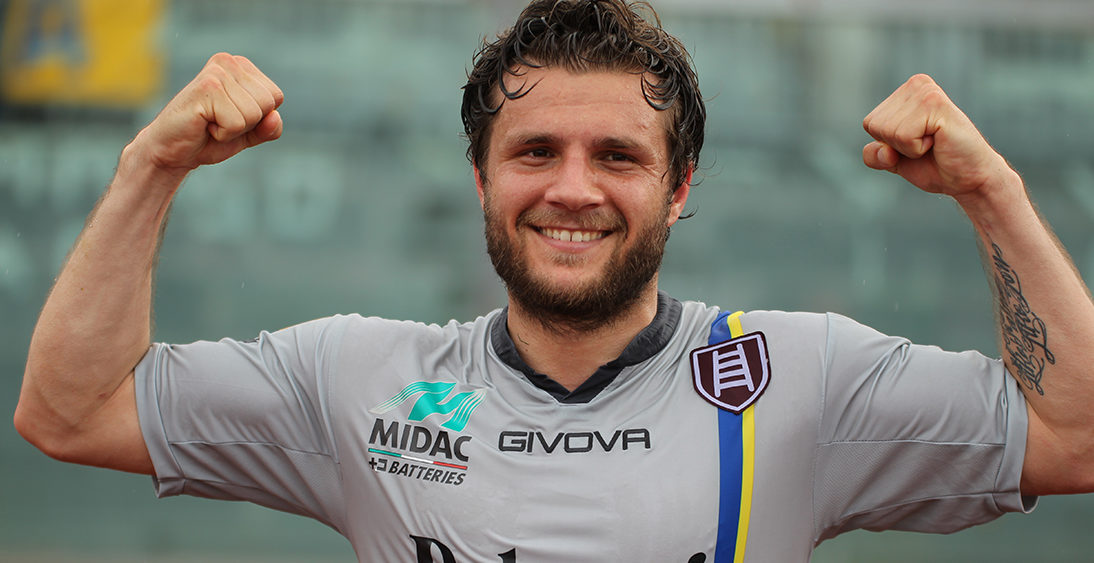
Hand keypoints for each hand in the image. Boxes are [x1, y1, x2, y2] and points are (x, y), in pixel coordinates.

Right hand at [131, 53, 283, 173]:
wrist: (173, 150)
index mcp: (242, 66)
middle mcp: (229, 62)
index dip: (258, 119)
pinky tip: (204, 124)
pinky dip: (223, 134)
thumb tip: (274, 117)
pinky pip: (237, 123)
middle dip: (247, 124)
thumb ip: (269, 128)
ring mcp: (217, 72)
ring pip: (254, 114)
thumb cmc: (209, 138)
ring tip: (211, 123)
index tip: (232, 118)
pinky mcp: (207, 88)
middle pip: (268, 104)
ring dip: (234, 129)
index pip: (276, 97)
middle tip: (219, 122)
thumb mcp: (249, 134)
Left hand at [862, 74, 1010, 198]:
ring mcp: (926, 91)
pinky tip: (938, 141)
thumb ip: (875, 154)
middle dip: (897, 146)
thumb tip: (884, 150)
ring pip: (888, 132)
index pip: (870, 124)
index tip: (916, 143)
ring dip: (909, 147)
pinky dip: (917, 149)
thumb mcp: (894, 160)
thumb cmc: (935, 166)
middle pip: (875, 126)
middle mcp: (915, 84)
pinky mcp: (935, 103)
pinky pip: (903, 136)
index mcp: (905, 92)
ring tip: (934, 142)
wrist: (969, 178)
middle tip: (928, 145)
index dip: (888, 144)